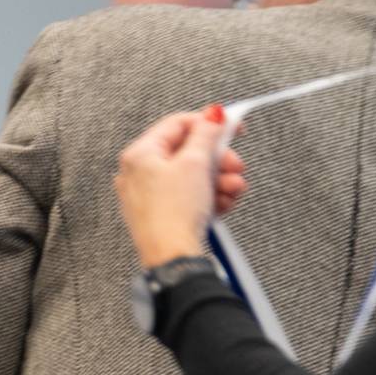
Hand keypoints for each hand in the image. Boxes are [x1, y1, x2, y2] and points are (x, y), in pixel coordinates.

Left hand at [114, 106, 245, 266]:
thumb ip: (206, 135)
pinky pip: (189, 197)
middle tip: (236, 165)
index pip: (177, 124)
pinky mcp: (162, 215)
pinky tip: (223, 203)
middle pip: (188, 153)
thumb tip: (213, 114)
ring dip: (218, 180)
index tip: (232, 125)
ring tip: (234, 189)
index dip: (208, 122)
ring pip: (192, 177)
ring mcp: (149, 196)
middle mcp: (139, 173)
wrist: (174, 259)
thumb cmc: (174, 214)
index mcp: (140, 154)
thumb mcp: (195, 164)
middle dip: (217, 160)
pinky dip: (209, 197)